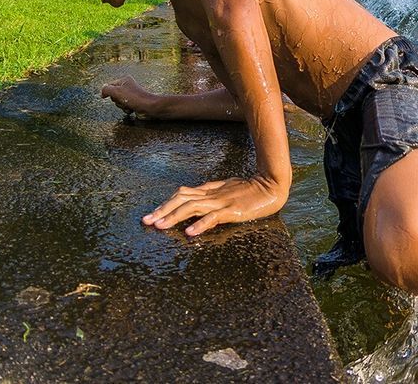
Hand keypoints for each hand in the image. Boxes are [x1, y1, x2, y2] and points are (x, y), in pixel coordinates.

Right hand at [101, 76, 161, 116]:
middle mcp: (128, 86)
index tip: (104, 97)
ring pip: (119, 102)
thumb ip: (106, 90)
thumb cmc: (134, 98)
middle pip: (113, 95)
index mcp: (125, 80)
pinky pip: (125, 107)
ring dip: (122, 106)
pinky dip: (127, 109)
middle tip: (122, 100)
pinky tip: (132, 109)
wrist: (148, 107)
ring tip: (128, 105)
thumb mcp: (117, 92)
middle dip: (116, 100)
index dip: (107, 92)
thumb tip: (102, 91)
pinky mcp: (134, 102)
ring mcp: (131, 95)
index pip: (110, 85)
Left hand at [142, 176, 285, 236]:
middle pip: (181, 198)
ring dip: (174, 216)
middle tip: (146, 221)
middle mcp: (212, 194)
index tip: (152, 214)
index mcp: (210, 190)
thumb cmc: (251, 188)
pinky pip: (213, 217)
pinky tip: (190, 233)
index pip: (182, 194)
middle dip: (162, 209)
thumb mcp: (228, 188)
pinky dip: (200, 224)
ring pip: (192, 206)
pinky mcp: (232, 210)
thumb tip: (196, 198)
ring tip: (160, 226)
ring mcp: (221, 202)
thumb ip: (212, 193)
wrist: (272, 185)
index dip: (165, 203)